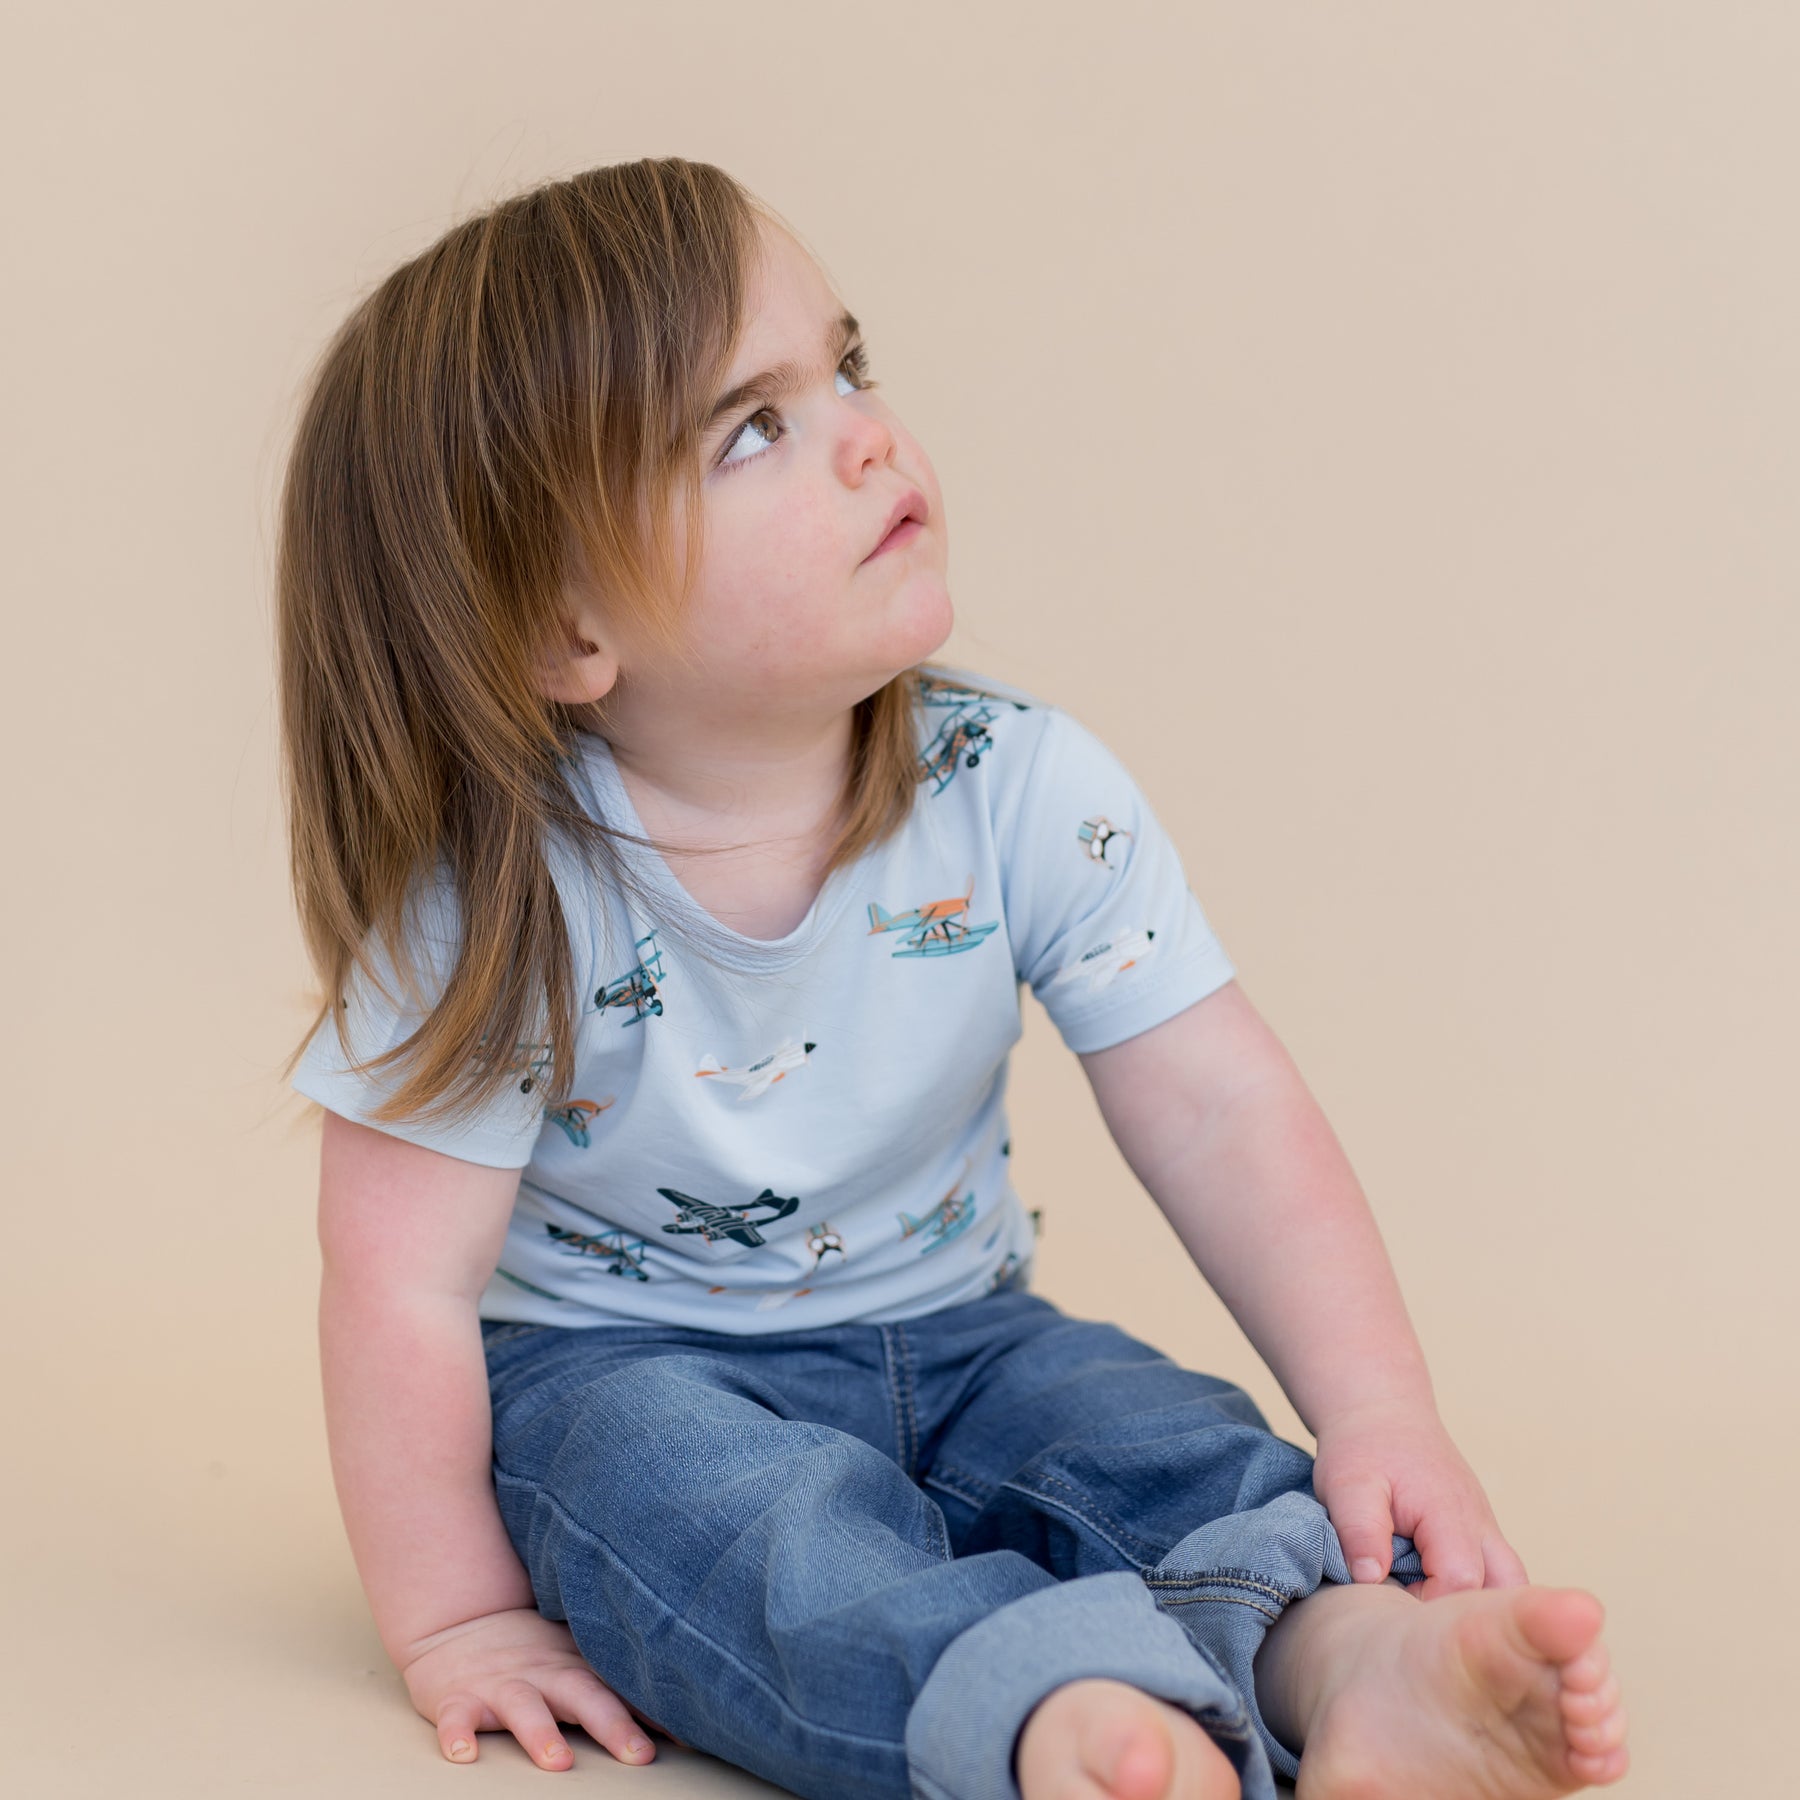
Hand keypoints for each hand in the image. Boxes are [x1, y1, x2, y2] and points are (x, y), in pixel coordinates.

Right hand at [400, 1605, 682, 1767]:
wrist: (457, 1624)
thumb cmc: (528, 1651)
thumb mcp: (575, 1657)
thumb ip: (617, 1680)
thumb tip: (682, 1708)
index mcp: (576, 1666)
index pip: (622, 1688)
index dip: (656, 1710)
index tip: (692, 1734)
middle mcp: (544, 1674)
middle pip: (584, 1697)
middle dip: (613, 1725)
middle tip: (640, 1754)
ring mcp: (501, 1686)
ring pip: (524, 1709)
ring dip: (541, 1734)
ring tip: (558, 1761)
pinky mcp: (457, 1698)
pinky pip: (456, 1718)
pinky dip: (458, 1735)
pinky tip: (463, 1754)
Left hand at [1310, 1403, 1529, 1599]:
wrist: (1382, 1413)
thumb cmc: (1363, 1448)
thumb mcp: (1347, 1484)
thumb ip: (1359, 1529)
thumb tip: (1371, 1579)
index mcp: (1449, 1513)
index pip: (1461, 1581)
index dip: (1429, 1608)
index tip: (1396, 1616)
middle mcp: (1480, 1526)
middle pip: (1502, 1592)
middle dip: (1466, 1619)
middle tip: (1419, 1626)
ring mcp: (1486, 1531)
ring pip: (1509, 1586)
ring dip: (1480, 1609)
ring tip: (1434, 1620)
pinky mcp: (1480, 1538)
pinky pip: (1496, 1578)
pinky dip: (1477, 1596)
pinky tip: (1439, 1604)